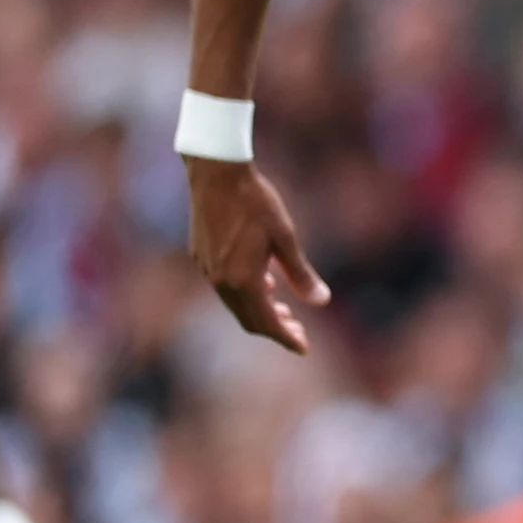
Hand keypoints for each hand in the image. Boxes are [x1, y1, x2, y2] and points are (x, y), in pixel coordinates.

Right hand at [187, 157, 328, 353]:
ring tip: (285, 311)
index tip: (304, 348)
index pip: (266, 322)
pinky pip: (225, 287)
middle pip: (248, 319)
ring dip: (259, 311)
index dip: (287, 338)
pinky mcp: (201, 256)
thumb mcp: (285, 238)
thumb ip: (301, 274)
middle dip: (275, 329)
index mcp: (242, 280)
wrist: (216, 174)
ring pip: (235, 304)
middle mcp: (220, 280)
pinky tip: (264, 284)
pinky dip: (246, 294)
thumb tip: (322, 302)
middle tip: (300, 332)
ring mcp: (206, 269)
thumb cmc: (256, 202)